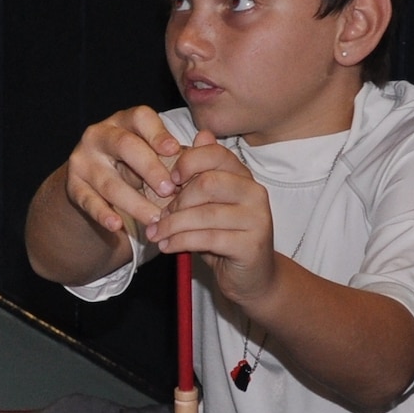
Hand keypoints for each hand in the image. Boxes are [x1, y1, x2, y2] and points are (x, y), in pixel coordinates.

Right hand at [66, 105, 184, 235]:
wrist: (93, 179)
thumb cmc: (135, 163)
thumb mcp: (152, 151)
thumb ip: (177, 150)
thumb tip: (208, 141)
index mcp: (123, 121)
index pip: (140, 118)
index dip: (157, 133)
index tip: (174, 151)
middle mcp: (100, 135)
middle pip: (125, 146)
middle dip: (149, 168)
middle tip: (170, 190)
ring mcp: (83, 161)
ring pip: (109, 182)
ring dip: (134, 202)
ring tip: (155, 218)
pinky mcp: (73, 186)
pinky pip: (88, 201)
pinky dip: (102, 214)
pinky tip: (117, 226)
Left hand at [145, 130, 277, 310]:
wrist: (252, 278)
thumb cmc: (224, 237)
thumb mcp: (210, 204)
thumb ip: (203, 174)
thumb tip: (201, 134)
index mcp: (244, 176)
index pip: (216, 154)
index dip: (188, 163)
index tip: (169, 182)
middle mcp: (255, 193)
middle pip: (207, 183)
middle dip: (176, 201)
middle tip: (159, 217)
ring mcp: (257, 218)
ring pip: (204, 213)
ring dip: (172, 225)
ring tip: (156, 234)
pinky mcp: (251, 245)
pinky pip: (207, 238)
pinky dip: (180, 242)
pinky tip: (167, 247)